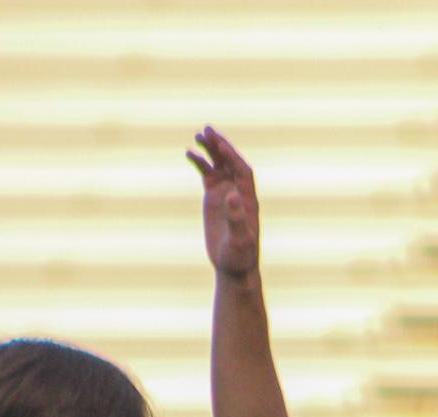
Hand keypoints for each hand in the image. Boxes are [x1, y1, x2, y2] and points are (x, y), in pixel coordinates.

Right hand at [188, 126, 259, 276]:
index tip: (221, 146)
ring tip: (198, 135)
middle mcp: (238, 192)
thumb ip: (237, 219)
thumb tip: (232, 195)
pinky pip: (207, 174)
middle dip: (220, 146)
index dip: (233, 158)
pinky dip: (200, 162)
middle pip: (230, 163)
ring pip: (219, 165)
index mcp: (248, 200)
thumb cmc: (240, 257)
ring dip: (210, 149)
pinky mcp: (214, 198)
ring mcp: (226, 193)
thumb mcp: (239, 240)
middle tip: (207, 130)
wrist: (234, 266)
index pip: (242, 171)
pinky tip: (189, 153)